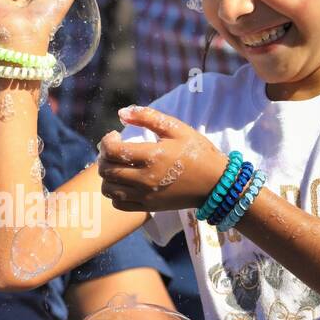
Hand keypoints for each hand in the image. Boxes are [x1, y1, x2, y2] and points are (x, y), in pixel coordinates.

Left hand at [96, 104, 225, 212]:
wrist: (215, 183)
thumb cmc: (197, 151)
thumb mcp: (176, 128)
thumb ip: (148, 116)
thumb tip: (121, 112)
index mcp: (153, 156)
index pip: (112, 151)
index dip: (106, 141)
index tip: (114, 136)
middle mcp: (146, 178)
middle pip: (107, 170)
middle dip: (103, 156)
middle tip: (113, 149)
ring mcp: (146, 195)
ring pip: (109, 189)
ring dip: (106, 175)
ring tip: (117, 166)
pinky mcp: (149, 207)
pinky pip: (119, 204)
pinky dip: (115, 193)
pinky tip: (124, 182)